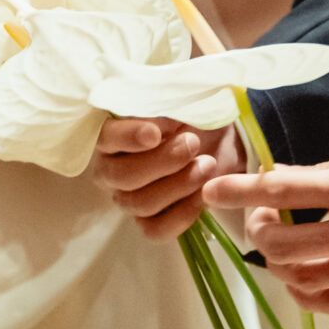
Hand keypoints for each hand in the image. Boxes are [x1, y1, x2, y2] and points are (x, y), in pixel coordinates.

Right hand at [91, 118, 245, 239]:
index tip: (155, 134)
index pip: (105, 137)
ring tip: (207, 165)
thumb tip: (158, 119)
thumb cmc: (194, 113)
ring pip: (139, 203)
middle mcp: (112, 167)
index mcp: (113, 132)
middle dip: (162, 162)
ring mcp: (128, 197)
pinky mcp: (150, 221)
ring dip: (178, 185)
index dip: (126, 137)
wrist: (222, 138)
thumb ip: (164, 103)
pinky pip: (155, 229)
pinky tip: (203, 194)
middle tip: (193, 143)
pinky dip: (182, 214)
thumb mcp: (181, 99)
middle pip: (122, 176)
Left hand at [201, 136, 328, 314]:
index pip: (283, 191)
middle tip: (264, 218)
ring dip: (280, 263)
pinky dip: (306, 292)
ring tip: (285, 244)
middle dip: (259, 231)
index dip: (240, 192)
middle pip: (282, 246)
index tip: (213, 191)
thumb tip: (284, 182)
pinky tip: (304, 276)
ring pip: (302, 280)